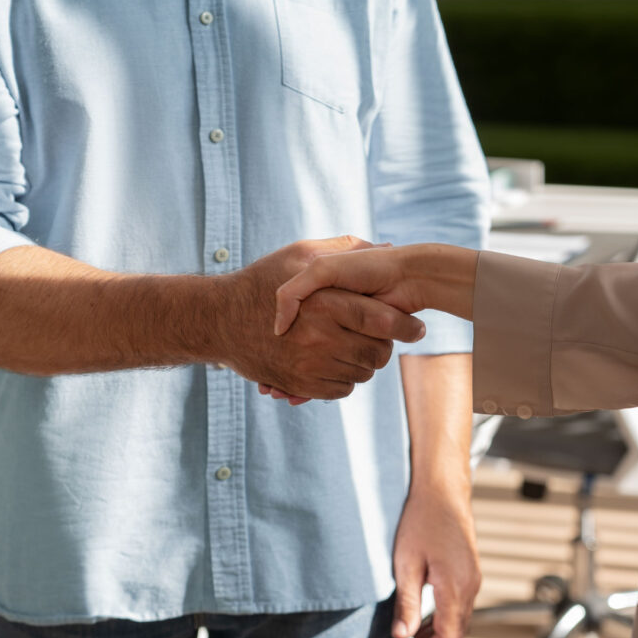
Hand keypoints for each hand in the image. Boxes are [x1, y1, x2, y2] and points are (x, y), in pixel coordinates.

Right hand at [218, 237, 425, 398]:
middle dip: (386, 346)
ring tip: (354, 345)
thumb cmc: (261, 281)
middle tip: (383, 338)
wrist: (220, 320)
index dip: (406, 326)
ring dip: (364, 362)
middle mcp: (320, 338)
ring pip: (362, 373)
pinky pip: (342, 389)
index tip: (417, 328)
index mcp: (326, 303)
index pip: (383, 321)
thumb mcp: (299, 254)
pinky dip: (344, 378)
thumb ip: (342, 249)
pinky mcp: (300, 385)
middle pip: (378, 352)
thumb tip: (385, 248)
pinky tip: (335, 361)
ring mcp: (309, 365)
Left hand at [392, 485, 480, 637]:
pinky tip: (424, 626)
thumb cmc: (422, 519)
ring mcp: (472, 577)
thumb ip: (407, 603)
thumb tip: (402, 636)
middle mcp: (470, 585)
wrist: (441, 488)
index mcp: (456, 587)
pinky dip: (442, 621)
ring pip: (456, 620)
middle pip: (453, 633)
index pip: (446, 637)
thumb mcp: (406, 563)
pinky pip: (458, 605)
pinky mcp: (468, 570)